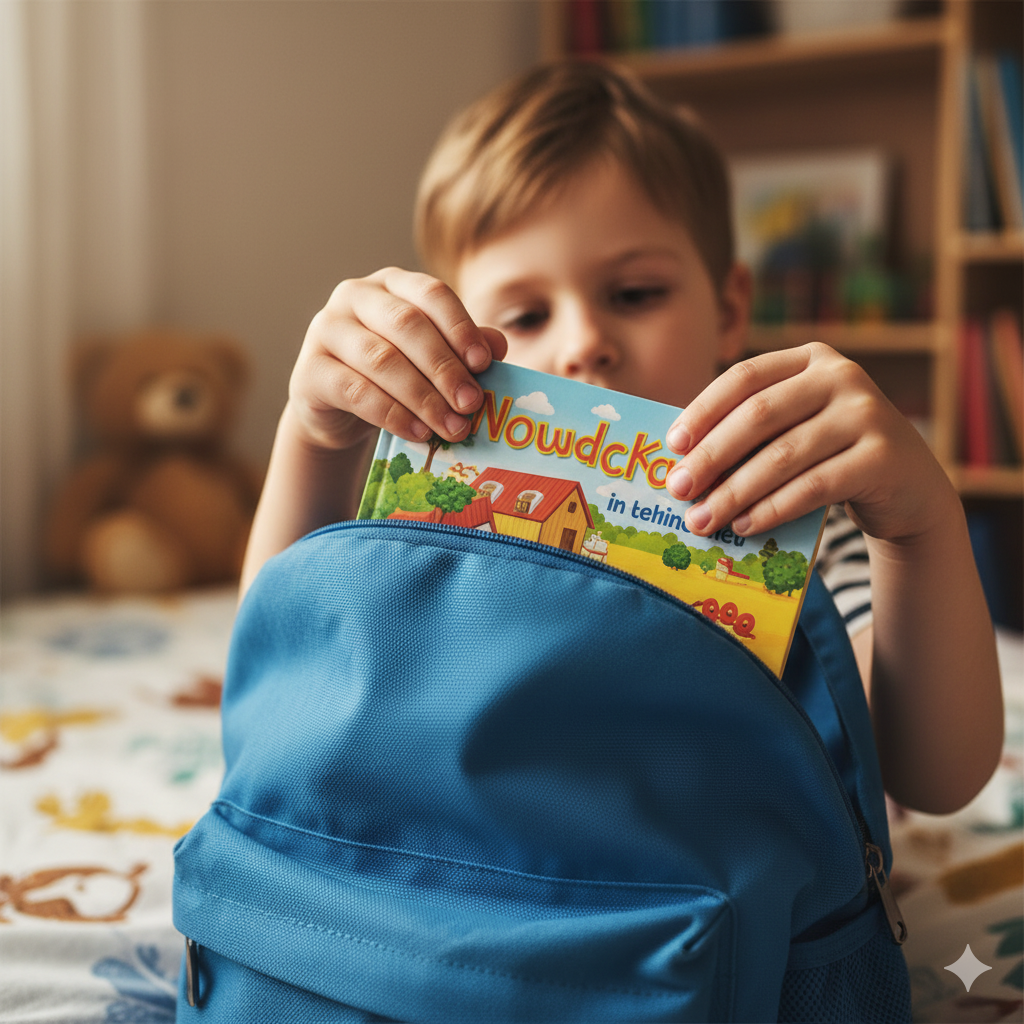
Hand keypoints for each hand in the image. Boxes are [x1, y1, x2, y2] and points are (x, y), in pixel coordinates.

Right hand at [287, 267, 506, 451]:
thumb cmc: (393, 377)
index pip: (431, 294)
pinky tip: (418, 432)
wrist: (338, 410)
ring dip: (423, 397)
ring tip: (451, 427)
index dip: (460, 327)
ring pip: (381, 360)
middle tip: (471, 404)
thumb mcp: (429, 360)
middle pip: (407, 326)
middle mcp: (355, 296)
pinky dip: (392, 414)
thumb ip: (461, 348)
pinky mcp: (309, 371)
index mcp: (392, 284)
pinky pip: (355, 392)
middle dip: (445, 368)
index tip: (484, 363)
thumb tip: (499, 346)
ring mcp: (326, 330)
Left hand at [664, 343, 954, 543]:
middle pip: (760, 415)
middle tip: (678, 490)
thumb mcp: (795, 429)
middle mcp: (843, 376)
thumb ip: (751, 431)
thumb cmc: (831, 455)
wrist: (908, 487)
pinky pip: (814, 486)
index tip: (672, 444)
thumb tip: (679, 461)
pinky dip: (773, 508)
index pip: (745, 376)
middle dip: (711, 456)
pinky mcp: (882, 458)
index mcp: (811, 359)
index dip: (704, 409)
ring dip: (735, 492)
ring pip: (784, 456)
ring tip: (703, 519)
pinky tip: (745, 525)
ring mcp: (867, 414)